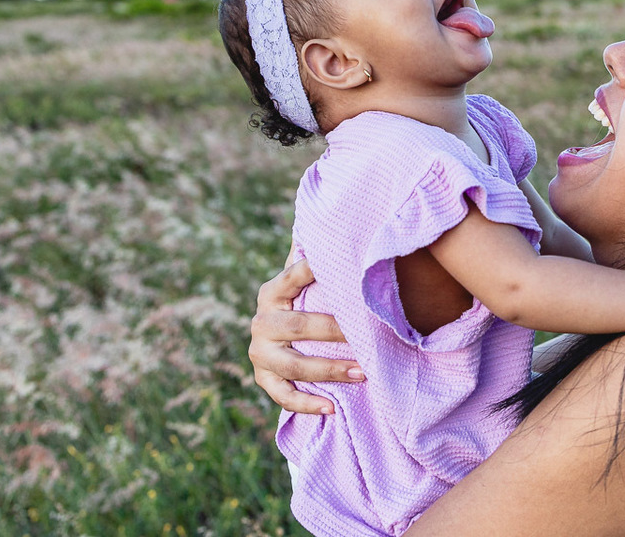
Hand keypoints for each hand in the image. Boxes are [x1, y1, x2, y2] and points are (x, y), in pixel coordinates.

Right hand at [249, 257, 363, 414]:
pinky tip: (332, 408)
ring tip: (363, 373)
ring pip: (293, 365)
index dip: (307, 269)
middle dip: (333, 332)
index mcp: (272, 292)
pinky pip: (282, 396)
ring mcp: (259, 352)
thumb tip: (329, 216)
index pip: (290, 277)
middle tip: (365, 334)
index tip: (328, 264)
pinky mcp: (263, 378)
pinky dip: (306, 404)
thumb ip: (314, 253)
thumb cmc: (305, 301)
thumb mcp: (306, 279)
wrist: (278, 337)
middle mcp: (261, 321)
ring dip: (329, 371)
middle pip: (297, 326)